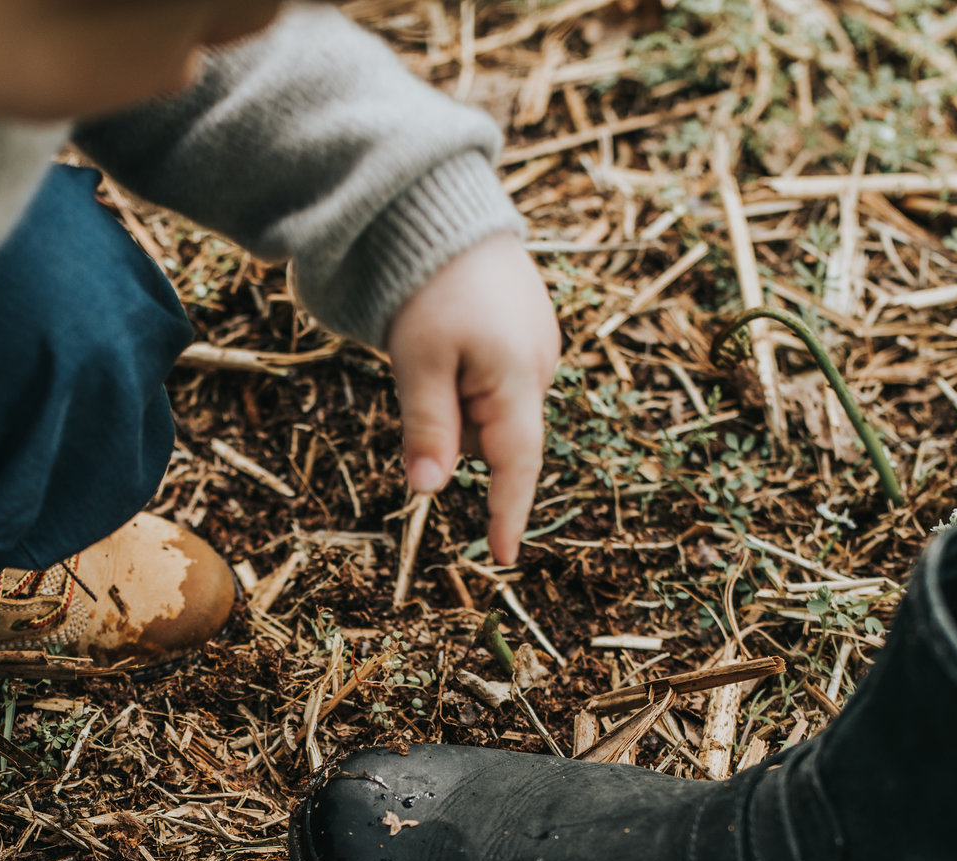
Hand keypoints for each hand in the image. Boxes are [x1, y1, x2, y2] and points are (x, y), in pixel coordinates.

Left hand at [385, 234, 561, 564]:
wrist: (445, 208)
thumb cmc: (428, 283)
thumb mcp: (417, 360)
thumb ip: (427, 427)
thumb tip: (428, 491)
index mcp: (516, 377)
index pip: (516, 465)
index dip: (508, 513)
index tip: (501, 557)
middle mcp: (539, 367)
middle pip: (495, 439)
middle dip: (457, 431)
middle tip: (423, 376)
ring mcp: (538, 348)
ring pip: (491, 411)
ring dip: (460, 401)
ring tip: (435, 346)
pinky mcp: (527, 332)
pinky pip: (495, 381)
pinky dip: (468, 378)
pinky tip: (452, 336)